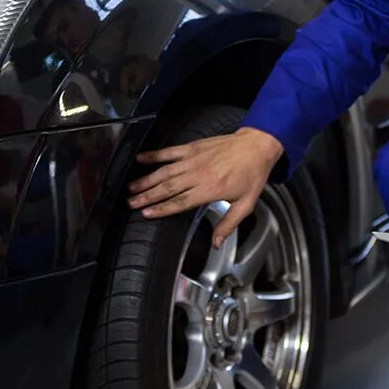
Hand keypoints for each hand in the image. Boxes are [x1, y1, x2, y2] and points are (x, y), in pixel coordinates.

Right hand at [128, 128, 283, 247]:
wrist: (257, 145)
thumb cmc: (252, 173)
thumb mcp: (246, 204)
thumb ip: (228, 224)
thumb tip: (216, 243)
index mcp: (211, 189)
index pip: (180, 202)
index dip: (162, 209)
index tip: (147, 214)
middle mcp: (199, 174)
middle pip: (167, 188)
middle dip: (147, 197)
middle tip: (131, 203)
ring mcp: (194, 159)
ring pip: (165, 172)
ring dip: (146, 180)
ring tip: (131, 188)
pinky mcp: (193, 147)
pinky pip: (169, 151)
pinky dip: (154, 155)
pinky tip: (140, 159)